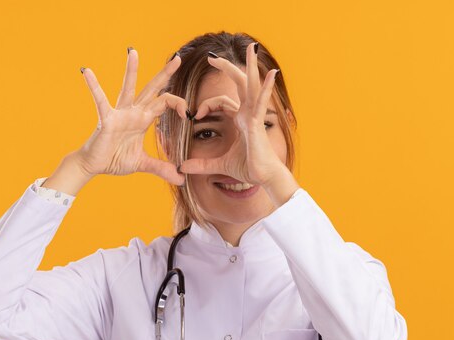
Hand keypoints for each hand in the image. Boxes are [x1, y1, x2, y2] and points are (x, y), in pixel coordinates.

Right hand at [75, 49, 187, 185]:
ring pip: (128, 88)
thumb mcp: (143, 164)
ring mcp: (120, 114)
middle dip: (165, 74)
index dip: (179, 105)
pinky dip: (94, 87)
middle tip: (178, 58)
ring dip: (132, 70)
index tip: (189, 114)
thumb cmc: (115, 159)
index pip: (165, 104)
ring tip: (133, 51)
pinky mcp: (106, 119)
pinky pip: (100, 100)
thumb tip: (181, 179)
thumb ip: (162, 168)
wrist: (94, 165)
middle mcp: (133, 112)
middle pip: (152, 89)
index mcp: (143, 119)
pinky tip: (87, 72)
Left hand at [178, 42, 282, 186]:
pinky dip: (265, 88)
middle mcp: (248, 114)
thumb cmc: (248, 168)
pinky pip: (260, 102)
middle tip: (212, 57)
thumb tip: (182, 168)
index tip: (195, 115)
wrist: (264, 177)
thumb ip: (201, 164)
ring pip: (251, 85)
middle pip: (239, 84)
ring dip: (251, 66)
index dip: (207, 105)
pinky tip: (271, 74)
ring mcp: (254, 116)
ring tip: (252, 48)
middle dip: (227, 69)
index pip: (222, 101)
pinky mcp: (257, 123)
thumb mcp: (219, 164)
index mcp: (240, 120)